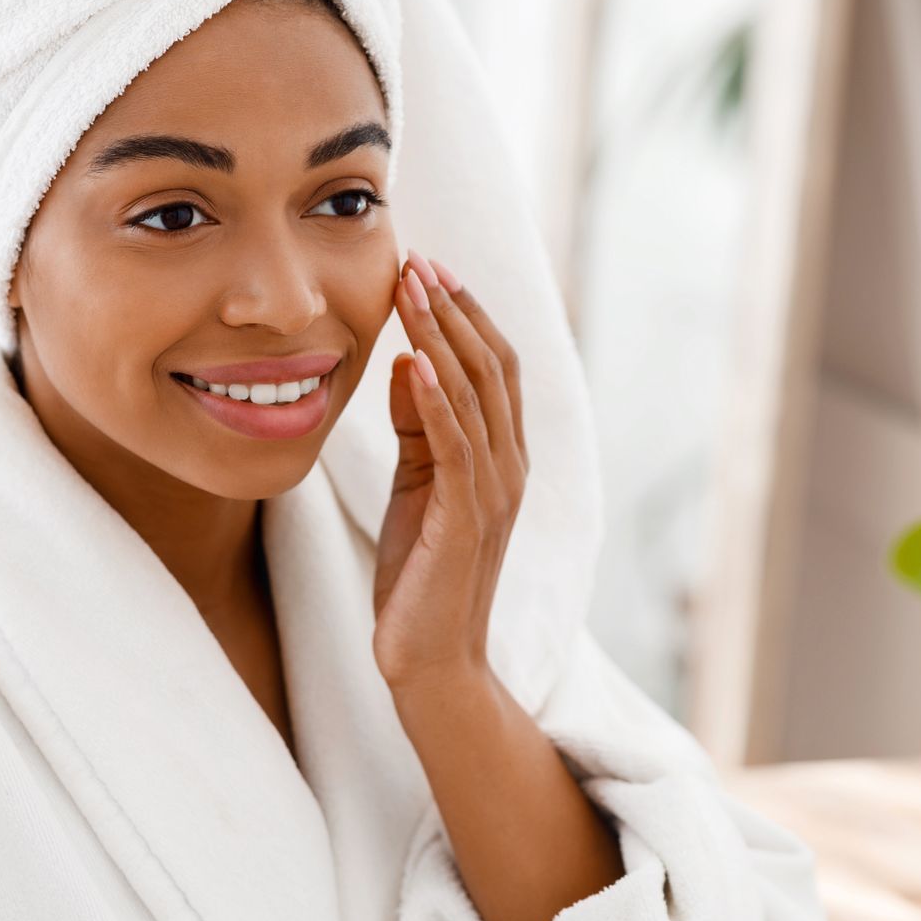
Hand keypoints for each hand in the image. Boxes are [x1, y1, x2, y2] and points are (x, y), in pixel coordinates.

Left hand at [374, 249, 529, 690]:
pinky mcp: (468, 518)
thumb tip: (410, 359)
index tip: (427, 267)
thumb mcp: (416, 486)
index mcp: (503, 455)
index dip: (464, 313)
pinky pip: (456, 444)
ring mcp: (495, 492)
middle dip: (454, 308)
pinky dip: (437, 398)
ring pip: (476, 394)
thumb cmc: (421, 575)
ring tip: (411, 288)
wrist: (431, 661)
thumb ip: (418, 427)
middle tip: (419, 258)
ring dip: (442, 336)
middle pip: (492, 366)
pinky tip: (416, 361)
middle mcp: (510, 466)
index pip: (494, 366)